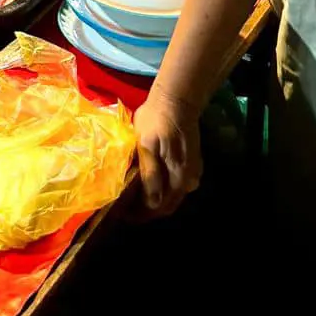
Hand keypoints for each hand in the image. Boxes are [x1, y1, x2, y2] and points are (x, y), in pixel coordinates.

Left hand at [134, 88, 202, 216]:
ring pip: (172, 196)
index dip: (140, 214)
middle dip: (146, 211)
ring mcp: (193, 174)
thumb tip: (151, 202)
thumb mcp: (146, 145)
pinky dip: (162, 189)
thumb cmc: (156, 121)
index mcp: (178, 178)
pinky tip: (148, 183)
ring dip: (155, 201)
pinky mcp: (192, 166)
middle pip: (167, 205)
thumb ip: (150, 174)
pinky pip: (176, 186)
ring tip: (133, 198)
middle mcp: (189, 182)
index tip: (122, 215)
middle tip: (125, 209)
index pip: (159, 207)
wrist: (176, 101)